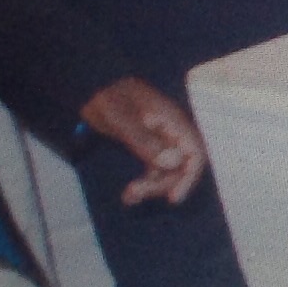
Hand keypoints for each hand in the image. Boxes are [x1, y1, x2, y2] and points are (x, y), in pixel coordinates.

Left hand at [80, 79, 207, 206]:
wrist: (92, 88)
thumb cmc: (107, 99)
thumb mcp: (121, 119)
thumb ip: (146, 141)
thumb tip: (173, 163)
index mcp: (172, 121)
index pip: (195, 151)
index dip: (189, 175)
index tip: (173, 198)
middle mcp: (171, 132)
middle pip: (181, 165)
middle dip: (163, 184)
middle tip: (134, 193)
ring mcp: (160, 139)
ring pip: (168, 170)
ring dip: (152, 186)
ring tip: (128, 196)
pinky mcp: (148, 145)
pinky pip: (155, 169)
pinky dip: (146, 183)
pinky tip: (129, 195)